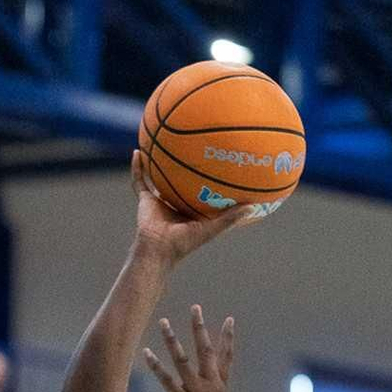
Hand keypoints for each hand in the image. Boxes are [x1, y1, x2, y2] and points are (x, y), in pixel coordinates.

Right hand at [130, 150, 253, 265]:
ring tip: (162, 140)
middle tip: (196, 144)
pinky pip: (139, 180)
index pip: (203, 191)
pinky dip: (137, 167)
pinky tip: (137, 150)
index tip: (223, 164)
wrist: (157, 250)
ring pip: (159, 176)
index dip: (212, 180)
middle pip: (182, 179)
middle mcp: (176, 202)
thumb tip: (254, 206)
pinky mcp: (145, 199)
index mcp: (192, 209)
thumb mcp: (211, 229)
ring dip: (159, 160)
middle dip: (186, 163)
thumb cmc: (184, 243)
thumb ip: (231, 218)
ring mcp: (160, 200)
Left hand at [143, 305, 234, 391]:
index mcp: (220, 387)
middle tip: (195, 308)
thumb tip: (201, 380)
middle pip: (206, 352)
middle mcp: (211, 387)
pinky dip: (156, 366)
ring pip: (184, 362)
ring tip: (163, 323)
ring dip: (172, 341)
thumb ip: (208, 391)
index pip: (226, 358)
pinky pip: (167, 381)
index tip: (230, 319)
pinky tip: (146, 353)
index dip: (228, 338)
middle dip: (200, 329)